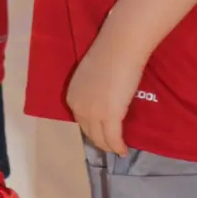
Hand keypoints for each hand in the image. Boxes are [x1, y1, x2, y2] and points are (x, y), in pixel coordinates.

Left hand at [65, 28, 145, 156]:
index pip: (80, 120)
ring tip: (117, 149)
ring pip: (100, 138)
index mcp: (72, 95)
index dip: (92, 128)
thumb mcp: (92, 74)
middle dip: (99, 140)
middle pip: (88, 132)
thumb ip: (93, 89)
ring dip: (109, 146)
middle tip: (110, 144)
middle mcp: (78, 107)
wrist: (119, 47)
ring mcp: (93, 114)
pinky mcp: (110, 117)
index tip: (101, 132)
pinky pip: (113, 139)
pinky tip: (124, 150)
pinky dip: (118, 147)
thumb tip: (104, 96)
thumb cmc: (109, 52)